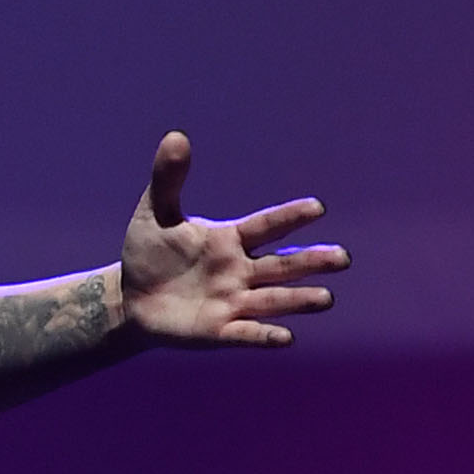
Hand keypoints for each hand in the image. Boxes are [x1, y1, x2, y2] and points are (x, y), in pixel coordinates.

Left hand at [117, 132, 346, 346]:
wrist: (131, 299)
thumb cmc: (149, 253)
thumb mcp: (155, 214)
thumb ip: (168, 179)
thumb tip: (175, 136)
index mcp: (231, 240)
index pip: (266, 226)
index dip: (290, 218)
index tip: (317, 208)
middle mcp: (241, 272)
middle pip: (282, 266)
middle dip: (311, 262)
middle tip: (342, 258)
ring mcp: (233, 302)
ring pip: (273, 301)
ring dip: (298, 300)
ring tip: (326, 299)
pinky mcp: (219, 331)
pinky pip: (246, 333)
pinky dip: (265, 336)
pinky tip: (286, 337)